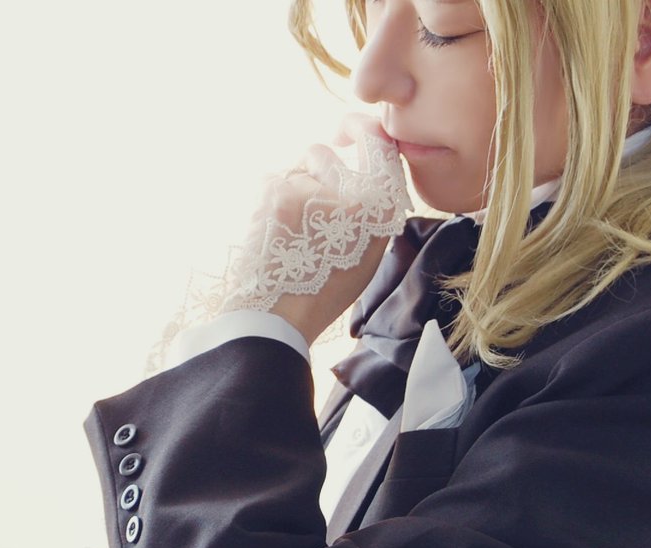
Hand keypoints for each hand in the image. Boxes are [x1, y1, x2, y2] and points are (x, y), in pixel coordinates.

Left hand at [227, 114, 410, 344]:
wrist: (276, 315)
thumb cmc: (321, 290)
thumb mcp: (366, 253)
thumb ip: (371, 208)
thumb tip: (359, 167)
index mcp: (379, 212)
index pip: (378, 145)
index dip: (362, 129)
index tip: (348, 130)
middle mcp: (351, 196)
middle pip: (324, 154)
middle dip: (312, 171)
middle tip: (304, 210)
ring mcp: (311, 191)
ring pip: (293, 169)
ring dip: (291, 187)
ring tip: (288, 230)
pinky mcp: (277, 193)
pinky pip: (272, 180)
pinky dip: (271, 198)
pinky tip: (272, 230)